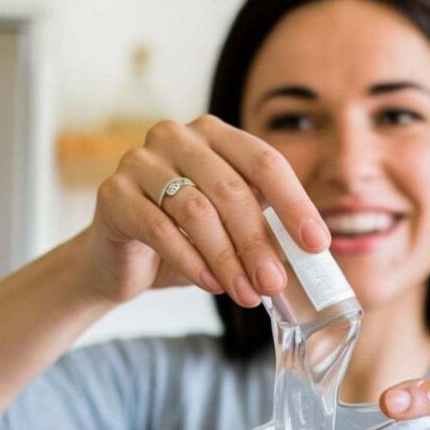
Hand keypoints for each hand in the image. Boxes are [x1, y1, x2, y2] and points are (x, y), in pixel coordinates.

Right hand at [83, 115, 330, 304]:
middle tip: (275, 283)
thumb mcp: (229, 229)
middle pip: (231, 189)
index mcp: (214, 135)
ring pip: (196, 211)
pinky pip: (159, 228)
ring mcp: (140, 161)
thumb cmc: (182, 240)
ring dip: (227, 259)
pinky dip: (191, 261)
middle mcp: (175, 136)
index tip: (316, 244)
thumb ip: (262, 227)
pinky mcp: (113, 193)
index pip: (264, 162)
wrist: (119, 261)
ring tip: (247, 295)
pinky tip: (211, 286)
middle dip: (258, 242)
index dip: (294, 203)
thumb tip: (309, 255)